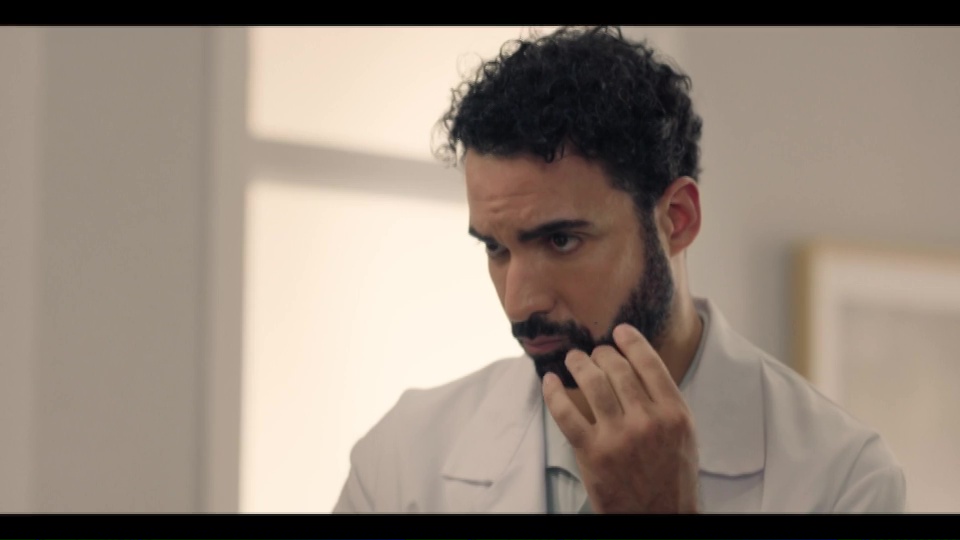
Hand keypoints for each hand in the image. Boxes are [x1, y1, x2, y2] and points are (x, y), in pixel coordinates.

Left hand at [542, 323, 699, 512]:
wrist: (659, 517)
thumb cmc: (672, 477)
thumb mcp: (683, 436)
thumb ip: (665, 402)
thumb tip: (637, 366)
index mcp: (674, 414)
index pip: (649, 363)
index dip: (631, 341)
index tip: (619, 331)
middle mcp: (647, 421)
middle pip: (617, 368)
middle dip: (601, 353)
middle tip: (594, 352)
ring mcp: (618, 436)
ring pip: (592, 382)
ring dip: (578, 363)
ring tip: (572, 359)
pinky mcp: (592, 452)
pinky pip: (566, 412)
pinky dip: (553, 392)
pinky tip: (550, 381)